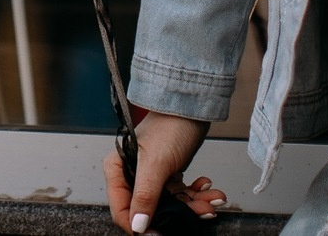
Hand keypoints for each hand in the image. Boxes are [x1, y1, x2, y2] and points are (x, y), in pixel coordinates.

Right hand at [103, 113, 226, 230]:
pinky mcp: (169, 174)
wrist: (193, 105)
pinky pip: (181, 194)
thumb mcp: (156, 164)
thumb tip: (137, 226)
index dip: (139, 225)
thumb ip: (145, 197)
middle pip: (149, 209)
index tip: (158, 234)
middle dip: (176, 214)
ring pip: (170, 204)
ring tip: (210, 201)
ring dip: (192, 205)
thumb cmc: (170, 125)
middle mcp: (132, 173)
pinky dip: (196, 195)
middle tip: (197, 214)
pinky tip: (207, 188)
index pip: (122, 208)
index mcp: (118, 169)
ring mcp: (151, 175)